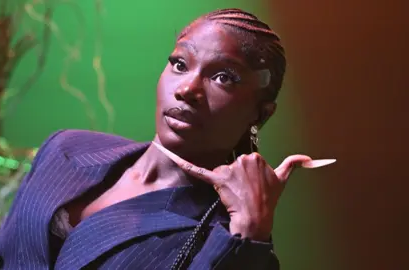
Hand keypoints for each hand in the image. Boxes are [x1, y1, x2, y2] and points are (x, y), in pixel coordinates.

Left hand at [152, 142, 334, 240]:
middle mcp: (243, 159)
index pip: (244, 159)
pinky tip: (170, 155)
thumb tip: (311, 158)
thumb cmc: (269, 200)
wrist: (256, 217)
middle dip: (235, 177)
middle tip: (243, 192)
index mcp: (256, 157)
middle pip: (231, 163)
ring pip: (221, 171)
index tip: (252, 185)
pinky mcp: (217, 180)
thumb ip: (295, 164)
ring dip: (225, 183)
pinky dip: (183, 162)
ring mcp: (230, 170)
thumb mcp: (284, 180)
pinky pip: (199, 170)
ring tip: (234, 196)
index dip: (246, 174)